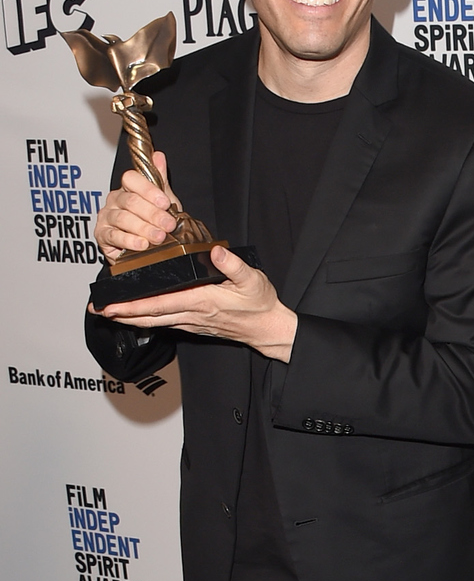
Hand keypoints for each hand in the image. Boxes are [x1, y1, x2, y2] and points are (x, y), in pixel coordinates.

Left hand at [91, 245, 298, 361]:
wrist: (268, 329)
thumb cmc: (260, 304)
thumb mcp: (252, 279)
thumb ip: (232, 265)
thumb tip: (215, 251)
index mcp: (201, 301)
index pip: (159, 304)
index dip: (134, 306)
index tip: (113, 305)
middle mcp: (192, 314)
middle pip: (149, 317)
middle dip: (123, 314)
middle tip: (99, 310)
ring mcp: (192, 322)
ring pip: (154, 322)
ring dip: (131, 318)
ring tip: (109, 313)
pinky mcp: (194, 325)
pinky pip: (164, 322)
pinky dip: (147, 319)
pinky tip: (137, 315)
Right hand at [94, 152, 180, 260]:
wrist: (144, 250)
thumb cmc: (152, 224)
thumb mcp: (161, 202)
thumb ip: (159, 180)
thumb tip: (158, 156)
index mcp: (128, 188)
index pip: (131, 179)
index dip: (148, 190)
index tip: (165, 202)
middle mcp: (115, 200)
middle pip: (131, 201)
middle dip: (153, 213)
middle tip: (168, 224)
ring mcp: (107, 217)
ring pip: (123, 218)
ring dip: (144, 228)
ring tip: (159, 237)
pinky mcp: (102, 235)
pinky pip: (114, 235)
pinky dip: (129, 240)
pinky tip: (142, 245)